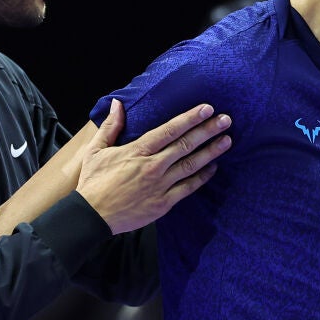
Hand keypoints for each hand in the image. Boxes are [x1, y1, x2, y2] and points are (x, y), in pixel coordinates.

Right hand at [76, 99, 230, 233]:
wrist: (92, 216)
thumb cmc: (93, 182)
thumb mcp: (96, 150)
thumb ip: (111, 126)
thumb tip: (118, 104)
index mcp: (137, 151)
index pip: (169, 130)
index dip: (190, 118)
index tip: (207, 109)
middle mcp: (152, 166)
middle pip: (185, 145)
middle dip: (207, 131)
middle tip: (226, 120)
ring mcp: (160, 186)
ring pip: (191, 165)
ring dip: (211, 152)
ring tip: (227, 140)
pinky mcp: (163, 203)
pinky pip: (188, 188)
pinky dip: (202, 177)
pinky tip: (213, 167)